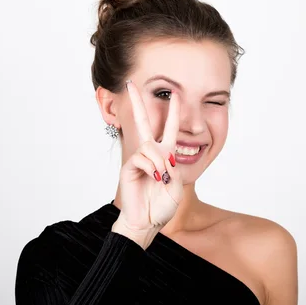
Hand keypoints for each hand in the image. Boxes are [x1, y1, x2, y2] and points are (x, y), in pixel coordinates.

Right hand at [115, 79, 182, 237]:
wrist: (148, 221)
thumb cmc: (163, 204)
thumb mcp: (177, 183)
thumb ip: (172, 165)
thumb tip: (161, 153)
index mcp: (165, 154)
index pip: (169, 128)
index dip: (173, 111)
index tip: (175, 93)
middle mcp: (150, 152)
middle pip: (143, 121)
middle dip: (136, 102)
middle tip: (130, 84)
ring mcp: (138, 159)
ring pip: (150, 146)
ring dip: (160, 162)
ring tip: (162, 178)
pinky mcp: (128, 167)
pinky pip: (142, 158)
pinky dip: (152, 168)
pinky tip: (154, 178)